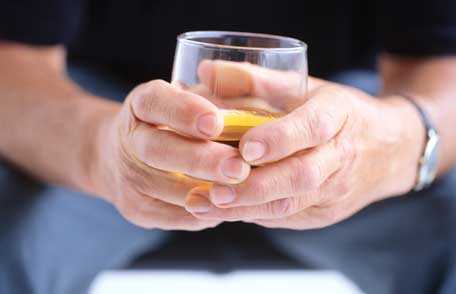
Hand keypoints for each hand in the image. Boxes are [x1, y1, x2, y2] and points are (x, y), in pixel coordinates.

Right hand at [90, 80, 250, 229]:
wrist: (129, 158)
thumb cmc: (176, 123)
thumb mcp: (190, 100)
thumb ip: (216, 99)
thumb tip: (253, 111)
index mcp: (141, 105)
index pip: (156, 102)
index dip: (184, 111)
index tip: (215, 122)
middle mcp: (129, 141)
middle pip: (159, 151)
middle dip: (202, 160)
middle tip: (238, 167)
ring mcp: (130, 179)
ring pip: (173, 190)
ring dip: (213, 192)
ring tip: (248, 189)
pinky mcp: (139, 211)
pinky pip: (180, 216)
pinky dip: (211, 211)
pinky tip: (235, 204)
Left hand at [185, 61, 423, 228]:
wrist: (390, 150)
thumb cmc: (339, 113)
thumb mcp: (305, 87)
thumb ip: (255, 80)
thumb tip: (205, 73)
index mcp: (339, 114)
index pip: (313, 128)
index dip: (280, 139)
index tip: (245, 149)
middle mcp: (341, 156)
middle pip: (301, 176)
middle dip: (255, 186)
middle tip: (214, 191)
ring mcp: (336, 190)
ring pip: (292, 205)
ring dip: (246, 208)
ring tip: (204, 206)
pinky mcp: (327, 212)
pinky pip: (289, 217)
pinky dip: (255, 215)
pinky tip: (223, 211)